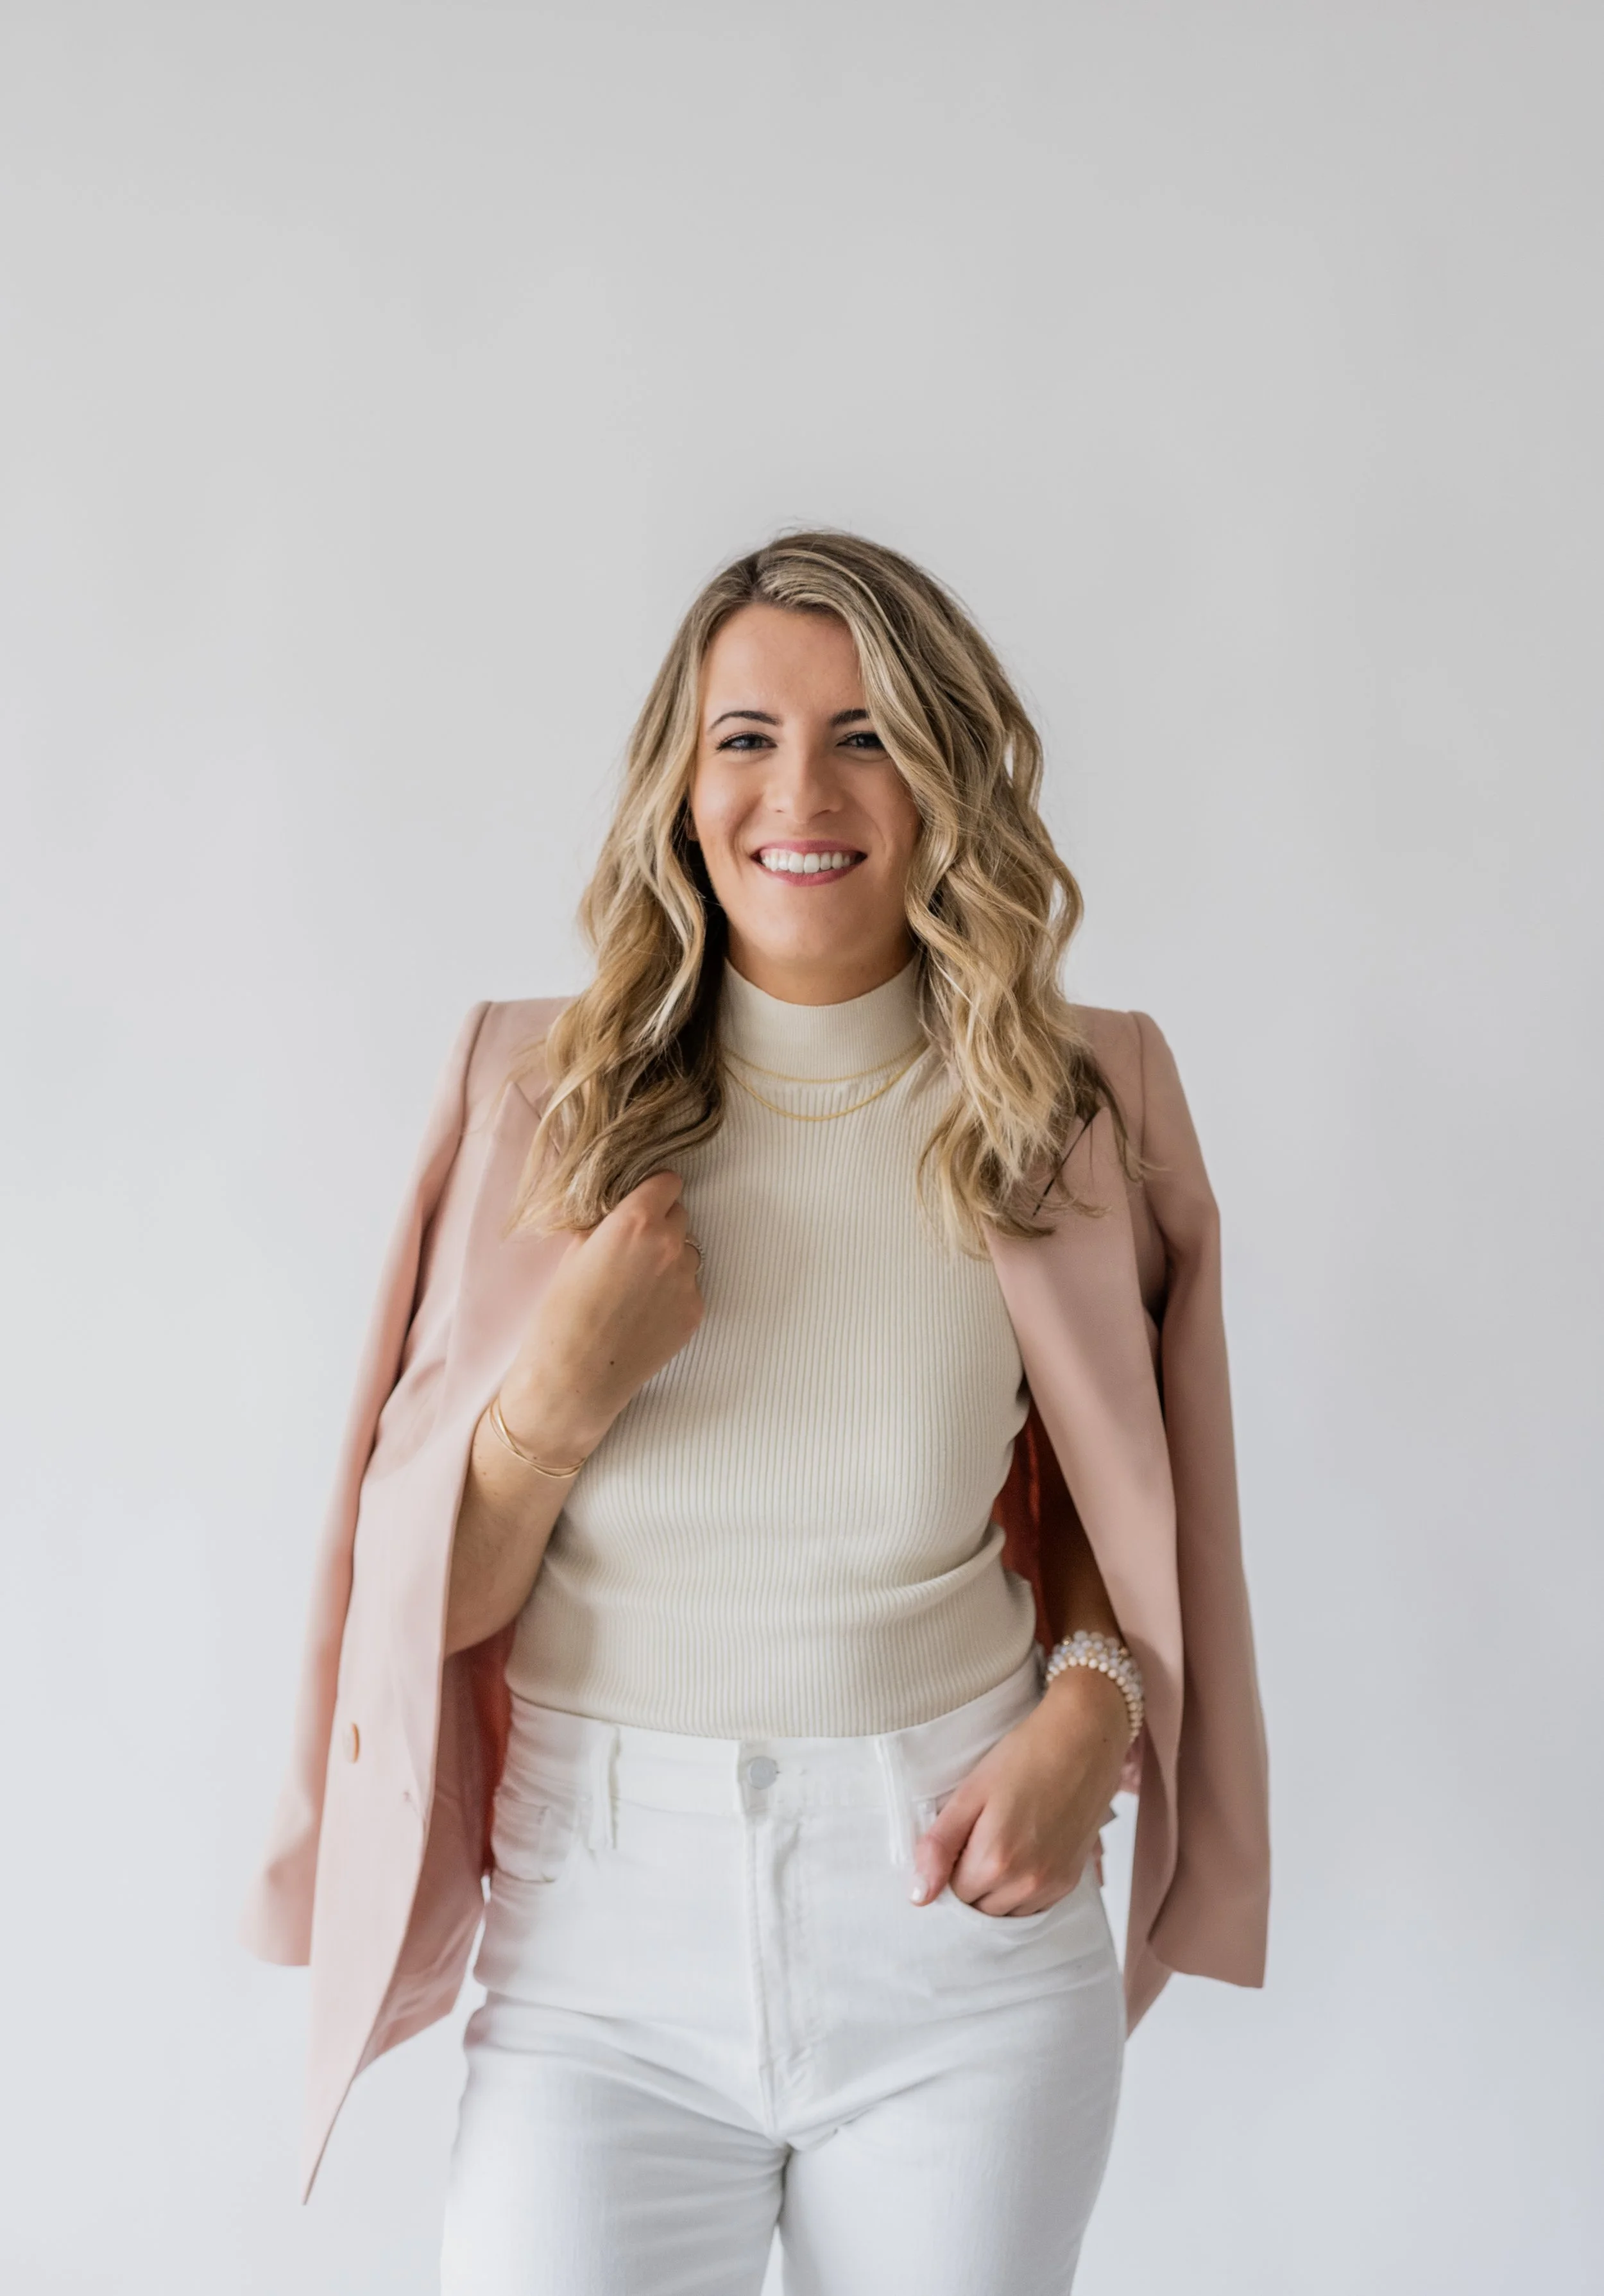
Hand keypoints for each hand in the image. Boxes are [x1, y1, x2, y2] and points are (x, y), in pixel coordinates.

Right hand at [499, 1171, 703, 1461]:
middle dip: (660, 1225)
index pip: (668, 1183)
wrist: (574, 1378)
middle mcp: (670, 1246)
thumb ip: (606, 1225)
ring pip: (688, 1253)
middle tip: (632, 1249)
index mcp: (637, 1222)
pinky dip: (673, 1293)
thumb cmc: (562, 1316)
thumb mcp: (573, 1253)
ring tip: (637, 1286)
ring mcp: (687, 1281)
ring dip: (670, 1260)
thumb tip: (618, 1214)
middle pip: (680, 1216)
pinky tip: (644, 1312)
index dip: (654, 1191)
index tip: (644, 1201)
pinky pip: (689, 1288)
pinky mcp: (694, 1312)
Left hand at [910, 1664, 1128, 1916]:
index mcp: (995, 1861)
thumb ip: (939, 1846)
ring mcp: (1053, 1885)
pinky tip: (1023, 1852)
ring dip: (996, 1890)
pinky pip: (1034, 1907)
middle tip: (981, 1834)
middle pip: (979, 1908)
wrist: (1083, 1740)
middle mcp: (1027, 1883)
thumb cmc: (1024, 1757)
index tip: (961, 1835)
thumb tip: (918, 1895)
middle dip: (971, 1880)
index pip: (953, 1894)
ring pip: (1006, 1913)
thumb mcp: (970, 1793)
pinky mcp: (1071, 1881)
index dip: (950, 1866)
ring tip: (1003, 1840)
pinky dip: (1021, 1890)